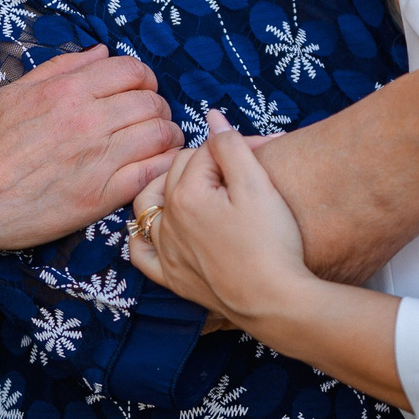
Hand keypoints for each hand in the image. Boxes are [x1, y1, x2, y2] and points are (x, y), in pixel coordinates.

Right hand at [0, 48, 181, 253]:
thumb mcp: (14, 93)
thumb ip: (60, 68)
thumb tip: (100, 53)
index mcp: (67, 92)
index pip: (130, 70)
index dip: (143, 76)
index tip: (141, 88)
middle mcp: (88, 121)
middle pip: (150, 100)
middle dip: (157, 104)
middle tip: (152, 116)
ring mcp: (98, 159)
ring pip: (159, 133)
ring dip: (168, 133)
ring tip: (162, 139)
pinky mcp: (102, 195)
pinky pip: (153, 172)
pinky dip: (166, 163)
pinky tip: (161, 163)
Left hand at [131, 113, 310, 321]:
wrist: (277, 301)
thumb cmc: (272, 241)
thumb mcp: (258, 184)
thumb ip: (230, 146)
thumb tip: (211, 117)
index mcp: (186, 194)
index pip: (203, 152)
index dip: (234, 147)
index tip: (262, 151)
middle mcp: (167, 221)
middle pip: (177, 173)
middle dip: (205, 163)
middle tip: (240, 168)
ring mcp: (166, 252)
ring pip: (149, 207)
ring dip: (165, 189)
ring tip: (190, 184)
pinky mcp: (173, 279)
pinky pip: (141, 254)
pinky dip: (143, 237)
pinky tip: (158, 228)